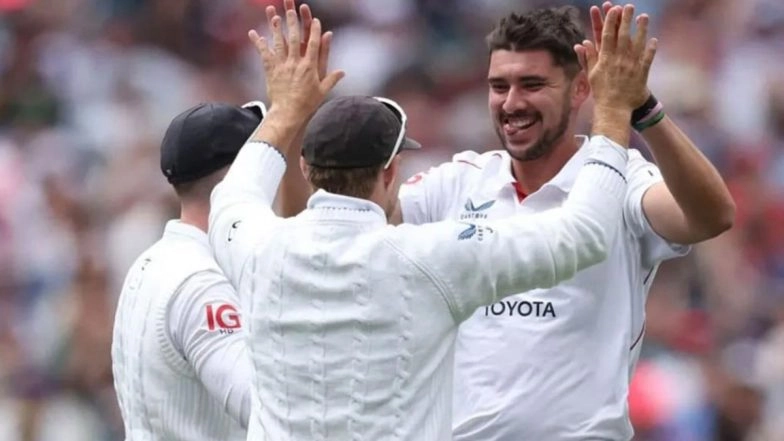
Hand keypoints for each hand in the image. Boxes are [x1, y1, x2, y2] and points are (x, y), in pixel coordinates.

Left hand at [249, 3, 343, 123]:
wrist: (288, 113)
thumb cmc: (307, 104)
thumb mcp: (322, 91)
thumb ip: (332, 79)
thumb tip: (342, 71)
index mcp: (310, 67)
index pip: (314, 44)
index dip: (315, 31)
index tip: (316, 20)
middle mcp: (296, 63)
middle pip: (295, 38)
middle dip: (293, 22)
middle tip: (291, 9)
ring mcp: (282, 65)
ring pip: (279, 42)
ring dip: (276, 28)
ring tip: (274, 15)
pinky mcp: (271, 70)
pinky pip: (264, 54)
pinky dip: (259, 43)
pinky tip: (254, 33)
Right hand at [574, 5, 656, 110]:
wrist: (614, 108)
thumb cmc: (601, 92)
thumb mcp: (591, 74)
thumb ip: (588, 58)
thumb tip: (582, 43)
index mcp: (605, 59)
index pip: (607, 36)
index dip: (610, 21)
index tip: (613, 9)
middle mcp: (618, 60)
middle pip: (622, 35)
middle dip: (625, 20)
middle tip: (628, 6)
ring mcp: (631, 66)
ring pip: (637, 43)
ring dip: (640, 29)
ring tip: (643, 16)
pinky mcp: (641, 73)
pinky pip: (647, 58)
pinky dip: (651, 49)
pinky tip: (653, 40)